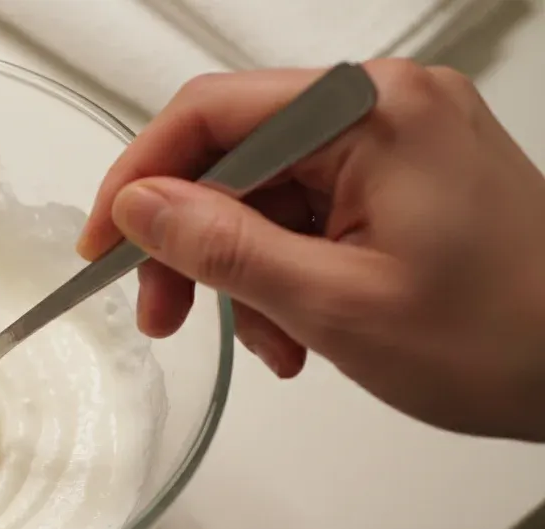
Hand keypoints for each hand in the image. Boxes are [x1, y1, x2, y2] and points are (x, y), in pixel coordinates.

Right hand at [80, 60, 544, 441]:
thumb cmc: (502, 337)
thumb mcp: (333, 302)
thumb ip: (222, 247)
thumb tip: (139, 207)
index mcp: (369, 111)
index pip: (210, 114)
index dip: (139, 180)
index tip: (104, 248)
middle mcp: (383, 107)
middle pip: (235, 156)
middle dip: (191, 242)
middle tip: (165, 316)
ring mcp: (399, 142)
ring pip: (268, 194)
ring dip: (243, 273)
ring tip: (265, 345)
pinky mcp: (408, 179)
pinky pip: (313, 213)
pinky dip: (288, 272)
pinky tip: (298, 333)